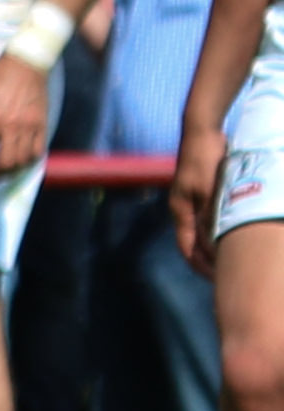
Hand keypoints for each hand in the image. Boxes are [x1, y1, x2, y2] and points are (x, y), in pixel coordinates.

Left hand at [0, 52, 52, 178]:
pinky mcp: (43, 124)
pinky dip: (30, 161)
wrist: (26, 63)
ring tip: (3, 173)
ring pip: (23, 160)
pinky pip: (39, 150)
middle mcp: (12, 127)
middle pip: (6, 163)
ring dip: (12, 171)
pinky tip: (22, 162)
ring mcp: (30, 127)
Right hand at [175, 127, 227, 274]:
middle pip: (192, 242)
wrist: (202, 130)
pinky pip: (208, 219)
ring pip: (200, 231)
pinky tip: (231, 233)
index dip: (200, 265)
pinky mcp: (201, 192)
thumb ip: (209, 217)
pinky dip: (217, 231)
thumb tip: (213, 244)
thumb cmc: (204, 159)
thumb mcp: (208, 190)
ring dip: (213, 246)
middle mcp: (183, 208)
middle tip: (226, 276)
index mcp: (180, 210)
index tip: (217, 280)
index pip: (187, 247)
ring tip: (230, 259)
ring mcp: (191, 200)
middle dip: (207, 260)